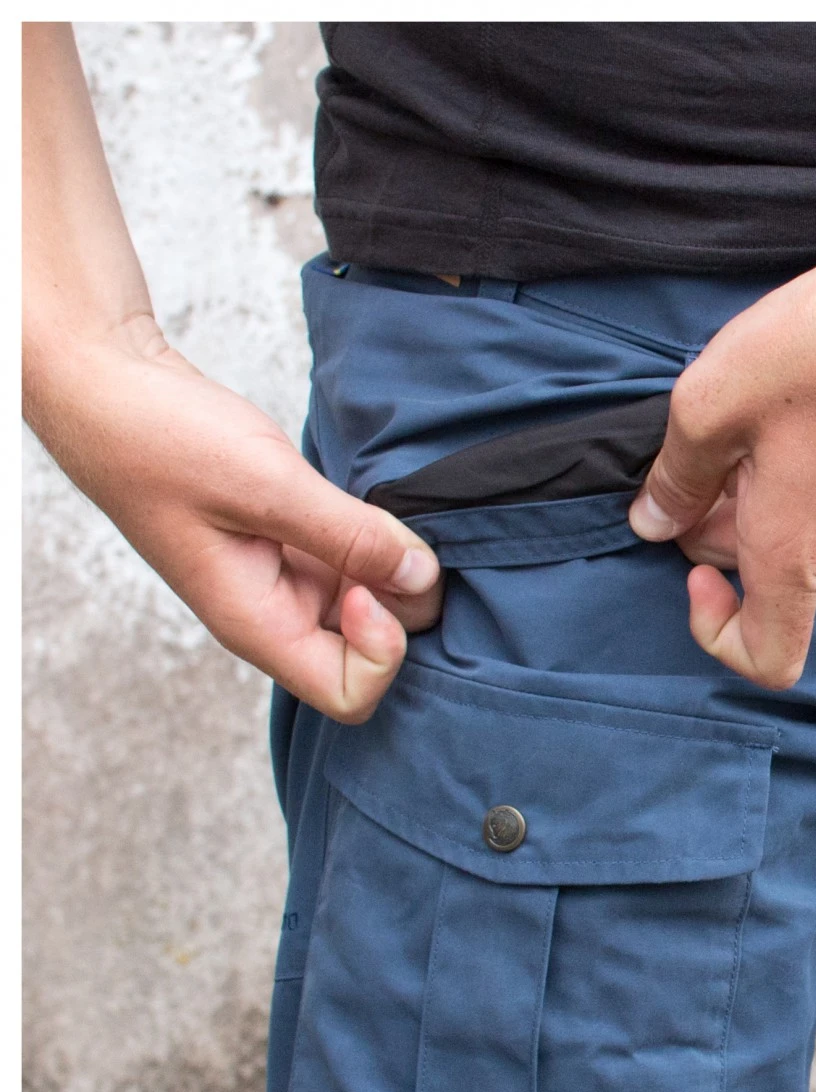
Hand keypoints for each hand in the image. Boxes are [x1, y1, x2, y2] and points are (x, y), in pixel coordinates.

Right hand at [25, 318, 442, 723]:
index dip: (382, 650)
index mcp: (256, 624)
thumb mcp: (267, 485)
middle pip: (372, 653)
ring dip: (393, 569)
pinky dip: (377, 542)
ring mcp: (287, 581)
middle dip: (401, 605)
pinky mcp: (296, 544)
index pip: (349, 694)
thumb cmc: (161, 440)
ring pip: (374, 605)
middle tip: (392, 539)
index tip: (370, 584)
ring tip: (378, 513)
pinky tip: (369, 505)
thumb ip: (350, 535)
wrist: (112, 390)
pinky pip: (358, 563)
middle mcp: (276, 615)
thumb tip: (420, 575)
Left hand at [628, 237, 815, 689]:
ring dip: (747, 504)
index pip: (768, 659)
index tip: (689, 567)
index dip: (715, 633)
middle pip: (762, 585)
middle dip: (713, 538)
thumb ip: (673, 480)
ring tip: (734, 427)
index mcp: (793, 553)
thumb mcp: (708, 407)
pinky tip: (771, 414)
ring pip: (789, 540)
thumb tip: (652, 521)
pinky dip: (784, 481)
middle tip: (696, 462)